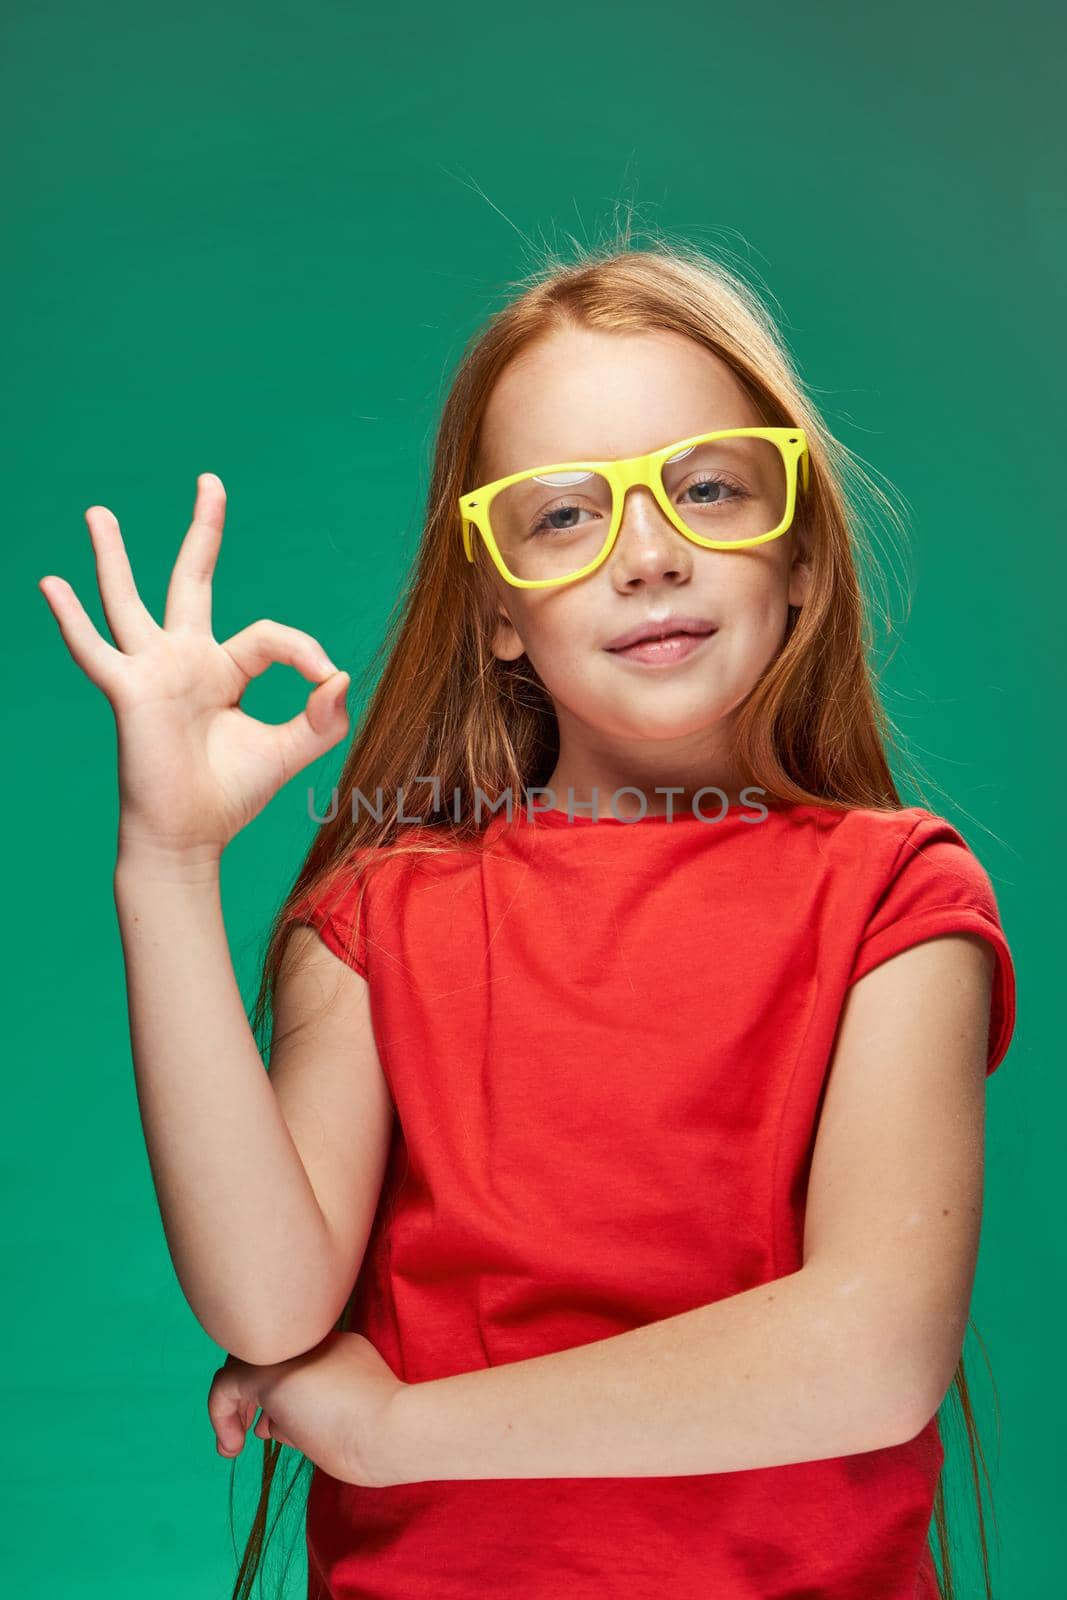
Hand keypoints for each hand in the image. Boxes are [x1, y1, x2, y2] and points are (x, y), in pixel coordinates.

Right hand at [38, 473, 350, 862]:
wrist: (191, 836)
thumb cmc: (232, 794)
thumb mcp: (291, 749)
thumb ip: (322, 716)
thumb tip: (341, 675)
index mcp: (225, 670)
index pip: (269, 636)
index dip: (303, 650)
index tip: (325, 679)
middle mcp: (186, 661)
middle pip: (193, 580)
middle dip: (204, 530)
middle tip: (211, 480)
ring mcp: (153, 672)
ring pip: (130, 601)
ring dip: (113, 557)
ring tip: (98, 513)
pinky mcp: (129, 692)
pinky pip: (95, 650)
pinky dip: (72, 619)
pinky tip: (51, 584)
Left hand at [206, 1329, 407, 1486]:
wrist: (392, 1429)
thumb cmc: (380, 1435)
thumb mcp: (343, 1417)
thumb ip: (311, 1411)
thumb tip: (271, 1425)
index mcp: (336, 1346)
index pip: (292, 1363)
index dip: (277, 1398)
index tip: (274, 1430)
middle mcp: (311, 1340)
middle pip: (266, 1356)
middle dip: (253, 1395)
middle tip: (248, 1433)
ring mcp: (290, 1353)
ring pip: (242, 1365)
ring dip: (233, 1406)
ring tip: (232, 1445)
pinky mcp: (270, 1374)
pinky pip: (225, 1386)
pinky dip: (220, 1415)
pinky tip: (231, 1446)